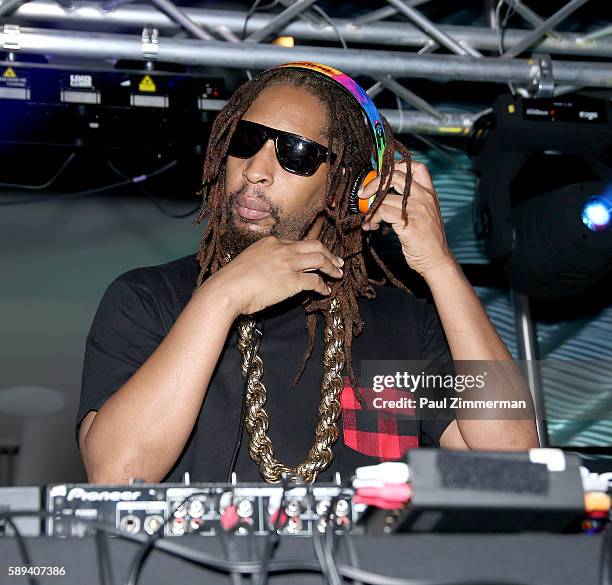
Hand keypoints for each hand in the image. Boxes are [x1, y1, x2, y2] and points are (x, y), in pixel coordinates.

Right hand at [202, 236, 343, 315]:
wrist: (227, 289)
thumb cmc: (232, 280)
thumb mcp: (250, 259)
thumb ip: (264, 260)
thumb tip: (271, 270)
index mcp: (272, 242)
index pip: (298, 243)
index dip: (311, 250)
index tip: (318, 255)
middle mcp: (282, 249)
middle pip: (315, 246)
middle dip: (329, 254)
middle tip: (338, 261)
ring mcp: (288, 264)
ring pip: (320, 260)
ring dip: (331, 268)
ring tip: (337, 274)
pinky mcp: (292, 280)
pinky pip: (315, 281)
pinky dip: (323, 286)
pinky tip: (325, 291)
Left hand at [360, 160, 454, 277]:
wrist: (437, 261)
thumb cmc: (428, 241)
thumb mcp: (426, 215)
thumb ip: (413, 203)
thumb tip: (386, 196)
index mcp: (429, 194)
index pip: (417, 167)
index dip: (398, 166)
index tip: (383, 176)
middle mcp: (424, 198)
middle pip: (395, 176)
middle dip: (374, 183)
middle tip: (364, 194)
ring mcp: (417, 209)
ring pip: (384, 198)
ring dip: (370, 210)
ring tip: (368, 221)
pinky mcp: (408, 223)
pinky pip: (383, 212)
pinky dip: (373, 219)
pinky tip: (371, 227)